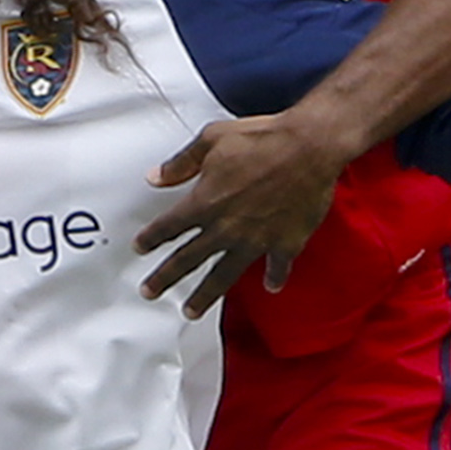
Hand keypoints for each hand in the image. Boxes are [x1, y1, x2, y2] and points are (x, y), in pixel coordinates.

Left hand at [135, 98, 345, 316]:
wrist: (309, 147)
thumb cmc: (265, 138)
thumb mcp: (212, 139)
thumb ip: (182, 162)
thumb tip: (156, 176)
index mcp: (205, 202)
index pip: (168, 226)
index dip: (151, 238)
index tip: (141, 247)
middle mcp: (226, 227)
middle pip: (187, 260)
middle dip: (164, 279)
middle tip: (149, 291)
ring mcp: (255, 240)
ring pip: (222, 276)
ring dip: (204, 296)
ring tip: (191, 310)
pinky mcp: (285, 243)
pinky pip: (276, 267)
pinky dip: (274, 278)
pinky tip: (271, 286)